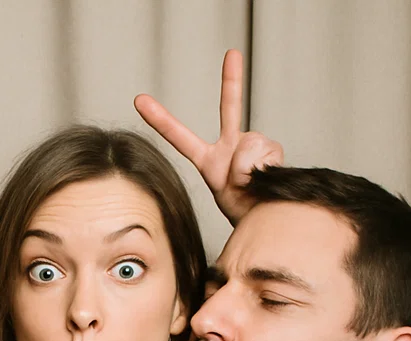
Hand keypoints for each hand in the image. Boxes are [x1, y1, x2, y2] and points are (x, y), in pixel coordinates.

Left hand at [133, 50, 282, 224]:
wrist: (265, 218)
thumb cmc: (243, 212)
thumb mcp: (225, 198)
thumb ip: (231, 174)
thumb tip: (247, 159)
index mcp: (208, 160)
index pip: (180, 138)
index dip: (161, 120)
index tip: (139, 100)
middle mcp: (231, 145)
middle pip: (230, 107)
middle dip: (231, 79)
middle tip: (232, 53)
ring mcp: (251, 144)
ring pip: (248, 146)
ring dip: (247, 170)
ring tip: (250, 185)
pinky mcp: (270, 148)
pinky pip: (263, 153)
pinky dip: (263, 168)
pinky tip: (265, 177)